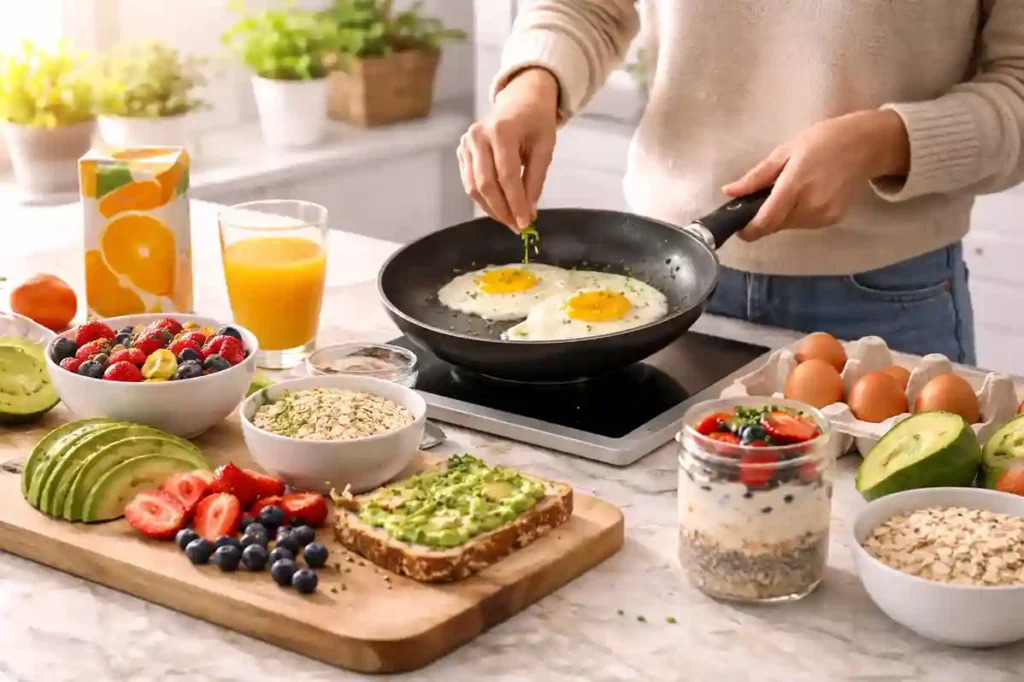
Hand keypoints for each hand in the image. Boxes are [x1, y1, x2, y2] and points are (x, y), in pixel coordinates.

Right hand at [458, 68, 558, 232]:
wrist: (521, 101)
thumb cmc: (536, 122)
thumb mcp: (544, 148)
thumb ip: (535, 180)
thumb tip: (528, 212)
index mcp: (501, 131)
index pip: (506, 176)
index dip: (515, 203)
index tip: (525, 223)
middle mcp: (478, 136)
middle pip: (485, 184)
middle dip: (502, 210)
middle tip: (517, 226)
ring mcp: (466, 143)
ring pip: (474, 187)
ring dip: (492, 209)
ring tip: (510, 220)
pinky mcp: (462, 152)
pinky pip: (470, 183)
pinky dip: (484, 199)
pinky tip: (499, 207)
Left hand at [722, 110, 909, 240]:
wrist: (868, 145)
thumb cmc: (824, 140)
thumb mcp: (785, 151)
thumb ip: (756, 176)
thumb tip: (729, 192)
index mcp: (794, 187)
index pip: (764, 222)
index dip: (747, 229)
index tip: (737, 225)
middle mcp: (809, 207)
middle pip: (774, 226)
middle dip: (763, 216)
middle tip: (765, 195)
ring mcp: (823, 216)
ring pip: (788, 226)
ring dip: (780, 215)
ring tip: (789, 189)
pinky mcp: (833, 220)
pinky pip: (804, 223)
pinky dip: (796, 214)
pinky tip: (805, 194)